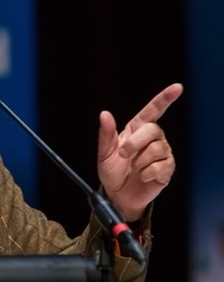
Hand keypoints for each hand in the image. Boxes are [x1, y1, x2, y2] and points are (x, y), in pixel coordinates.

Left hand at [97, 83, 182, 220]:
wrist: (117, 194)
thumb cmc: (112, 171)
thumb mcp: (104, 152)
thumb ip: (105, 133)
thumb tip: (104, 114)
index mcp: (136, 130)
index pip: (153, 111)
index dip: (164, 98)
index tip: (177, 88)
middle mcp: (152, 139)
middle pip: (153, 129)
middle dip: (136, 142)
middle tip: (124, 154)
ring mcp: (162, 154)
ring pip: (157, 148)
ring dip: (140, 160)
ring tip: (133, 167)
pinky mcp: (167, 169)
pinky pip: (161, 166)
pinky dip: (147, 173)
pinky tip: (142, 176)